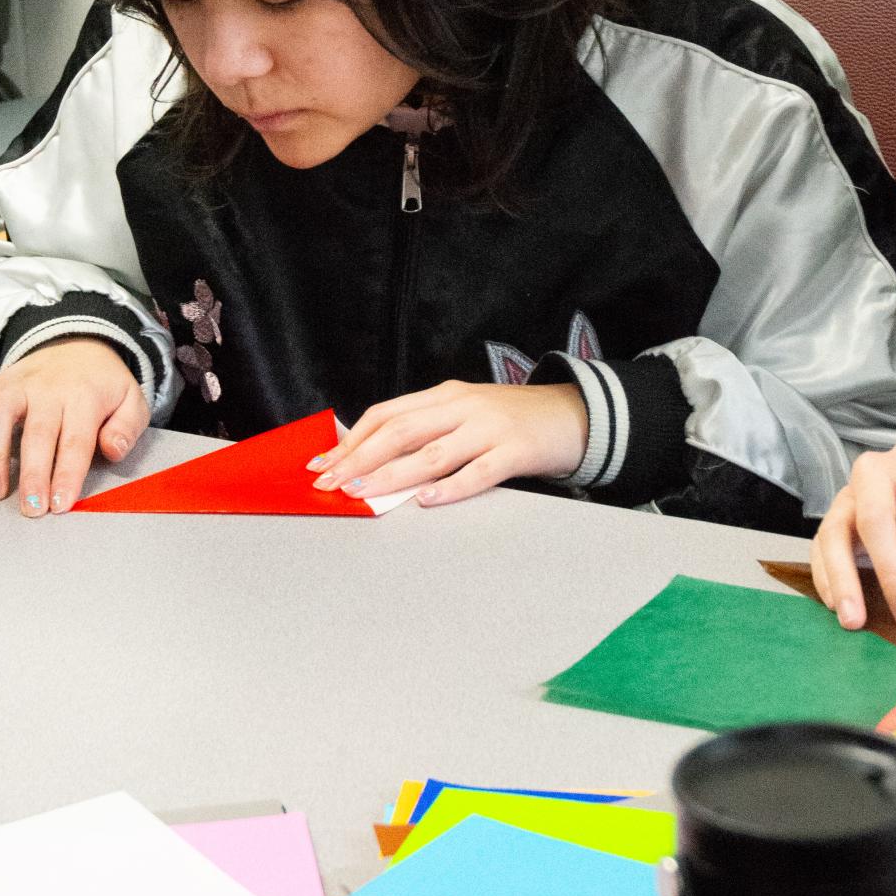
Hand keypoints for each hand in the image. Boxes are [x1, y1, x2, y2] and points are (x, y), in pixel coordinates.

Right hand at [0, 338, 148, 517]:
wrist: (79, 342)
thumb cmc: (103, 383)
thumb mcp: (131, 399)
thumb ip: (128, 426)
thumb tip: (111, 450)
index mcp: (84, 395)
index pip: (76, 438)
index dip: (68, 473)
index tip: (61, 504)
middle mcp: (47, 389)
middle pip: (37, 431)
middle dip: (33, 473)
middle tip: (31, 508)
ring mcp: (16, 387)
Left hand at [308, 380, 587, 507]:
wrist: (573, 414)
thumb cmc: (511, 419)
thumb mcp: (464, 412)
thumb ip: (426, 428)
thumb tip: (372, 457)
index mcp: (444, 395)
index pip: (386, 414)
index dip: (351, 440)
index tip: (322, 464)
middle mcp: (462, 407)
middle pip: (400, 431)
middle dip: (359, 459)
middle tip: (331, 484)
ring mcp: (489, 428)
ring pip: (432, 452)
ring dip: (392, 474)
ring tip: (364, 493)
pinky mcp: (515, 451)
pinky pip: (478, 471)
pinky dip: (450, 487)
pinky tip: (427, 499)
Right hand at [811, 439, 895, 630]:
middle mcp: (875, 470)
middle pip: (875, 522)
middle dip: (893, 575)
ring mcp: (848, 492)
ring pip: (834, 533)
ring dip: (843, 579)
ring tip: (855, 621)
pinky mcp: (834, 515)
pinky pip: (820, 545)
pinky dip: (825, 577)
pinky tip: (838, 608)